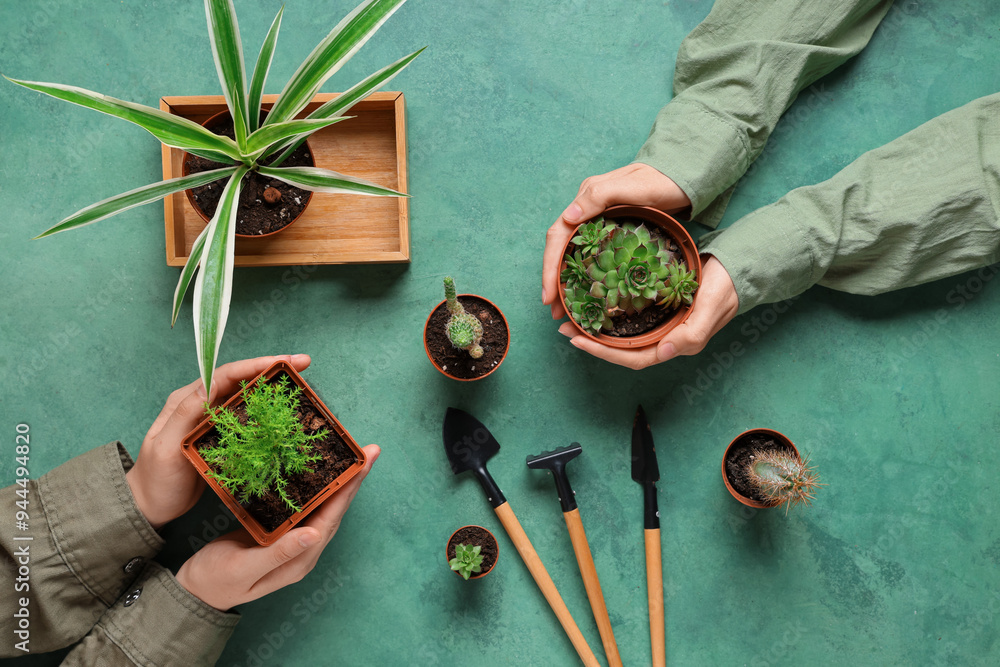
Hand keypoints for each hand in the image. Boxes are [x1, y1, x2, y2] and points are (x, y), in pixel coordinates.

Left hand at [126, 354, 312, 529]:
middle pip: (240, 378)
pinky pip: (247, 416)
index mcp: (187, 400)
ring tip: (299, 380)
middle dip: (271, 368)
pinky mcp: (221, 435)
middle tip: (302, 364)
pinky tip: (282, 410)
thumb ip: (185, 415)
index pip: (225, 374)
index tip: (284, 361)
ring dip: (272, 386)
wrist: (150, 506)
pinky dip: (266, 409)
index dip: (255, 365)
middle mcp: (201, 404)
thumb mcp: (166, 447)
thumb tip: (210, 385)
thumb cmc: (156, 480)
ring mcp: (212, 419)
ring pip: (246, 394)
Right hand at [175, 444, 379, 610]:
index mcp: (300, 559)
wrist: (195, 591)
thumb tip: (314, 534)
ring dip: (339, 480)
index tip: (365, 463)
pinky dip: (316, 485)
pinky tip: (319, 469)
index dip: (348, 489)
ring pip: (323, 505)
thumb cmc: (216, 580)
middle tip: (370, 450)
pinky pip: (305, 504)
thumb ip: (278, 553)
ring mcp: (294, 540)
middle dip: (353, 480)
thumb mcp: (244, 568)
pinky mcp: (280, 530)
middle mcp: (304, 549)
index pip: (331, 518)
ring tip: (354, 455)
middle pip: (335, 509)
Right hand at [542, 163, 691, 318]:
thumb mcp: (633, 187)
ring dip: (567, 281)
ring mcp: (600, 220)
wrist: (684, 175)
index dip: (550, 266)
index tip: (549, 295)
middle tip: (555, 311)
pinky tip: (586, 292)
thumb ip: (599, 197)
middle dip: (554, 280)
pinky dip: (585, 275)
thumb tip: (568, 216)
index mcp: (588, 198)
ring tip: (565, 310)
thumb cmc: (662, 181)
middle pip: (562, 248)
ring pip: (574, 254)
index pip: (559, 235)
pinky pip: (591, 255)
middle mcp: (588, 209)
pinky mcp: (612, 231)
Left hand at [558, 256, 738, 368]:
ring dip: (597, 329)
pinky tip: (596, 302)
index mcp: (676, 344)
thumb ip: (693, 332)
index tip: (578, 340)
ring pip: (623, 335)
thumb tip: (666, 351)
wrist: (739, 268)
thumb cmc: (728, 287)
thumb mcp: (713, 306)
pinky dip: (610, 313)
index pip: (634, 358)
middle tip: (564, 328)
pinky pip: (629, 317)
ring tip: (573, 317)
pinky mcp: (659, 309)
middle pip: (622, 350)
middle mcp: (665, 338)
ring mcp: (661, 324)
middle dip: (592, 342)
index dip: (605, 353)